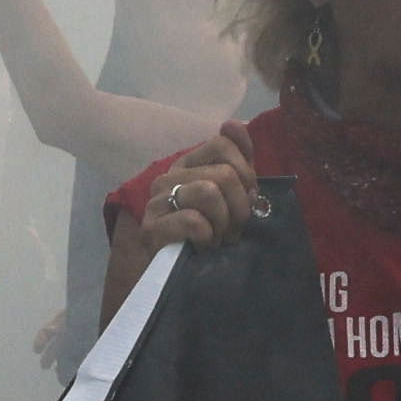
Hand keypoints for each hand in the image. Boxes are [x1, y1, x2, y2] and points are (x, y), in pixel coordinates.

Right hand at [110, 134, 266, 256]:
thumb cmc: (204, 234)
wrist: (168, 276)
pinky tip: (204, 246)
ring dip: (224, 222)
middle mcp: (168, 177)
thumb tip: (234, 124)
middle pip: (223, 173)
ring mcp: (157, 202)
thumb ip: (236, 160)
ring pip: (209, 192)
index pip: (222, 143)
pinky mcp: (152, 229)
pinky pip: (193, 221)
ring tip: (221, 238)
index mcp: (187, 165)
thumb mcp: (228, 196)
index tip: (248, 197)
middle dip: (240, 207)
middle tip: (235, 229)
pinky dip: (208, 236)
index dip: (246, 171)